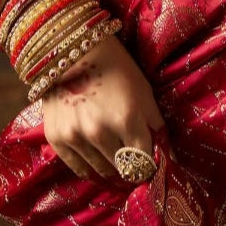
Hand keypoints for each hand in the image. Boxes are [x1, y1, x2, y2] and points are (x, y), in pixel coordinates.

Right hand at [41, 34, 164, 182]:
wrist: (76, 53)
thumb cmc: (117, 70)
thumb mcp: (144, 92)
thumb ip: (155, 126)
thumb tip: (168, 157)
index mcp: (126, 118)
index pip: (144, 160)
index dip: (150, 164)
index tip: (151, 165)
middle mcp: (99, 131)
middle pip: (123, 168)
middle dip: (132, 168)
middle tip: (134, 165)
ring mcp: (75, 136)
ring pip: (102, 172)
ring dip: (113, 170)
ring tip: (118, 165)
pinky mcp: (56, 138)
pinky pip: (79, 169)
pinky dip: (91, 170)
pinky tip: (99, 165)